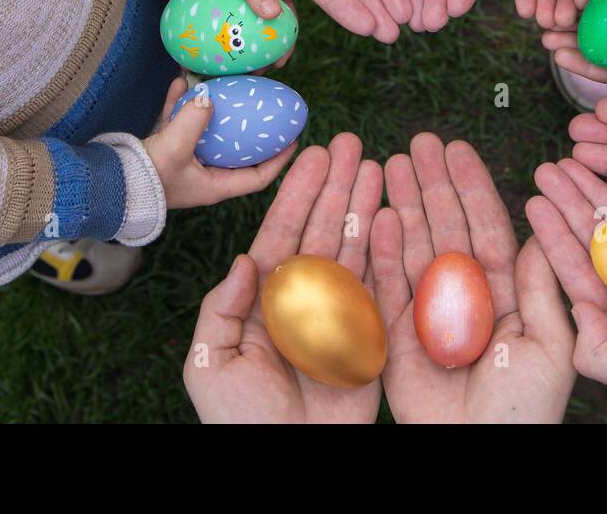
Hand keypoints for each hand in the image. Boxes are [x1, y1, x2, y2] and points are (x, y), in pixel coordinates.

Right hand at [145, 77, 295, 208]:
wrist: (107, 184)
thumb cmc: (147, 175)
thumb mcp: (175, 147)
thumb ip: (194, 120)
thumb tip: (208, 95)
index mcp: (216, 185)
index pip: (258, 176)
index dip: (279, 160)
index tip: (295, 138)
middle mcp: (203, 175)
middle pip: (236, 151)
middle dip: (249, 128)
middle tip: (262, 105)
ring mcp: (183, 162)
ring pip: (207, 133)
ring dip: (213, 110)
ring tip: (222, 86)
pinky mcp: (162, 150)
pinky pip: (178, 123)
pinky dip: (180, 105)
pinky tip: (180, 81)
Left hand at [155, 0, 292, 68]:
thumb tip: (275, 14)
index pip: (281, 19)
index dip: (283, 43)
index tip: (279, 63)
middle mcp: (247, 2)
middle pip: (258, 36)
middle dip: (257, 59)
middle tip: (251, 78)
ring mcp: (224, 11)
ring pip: (233, 42)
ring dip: (232, 62)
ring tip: (227, 80)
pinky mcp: (204, 15)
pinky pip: (207, 40)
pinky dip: (204, 55)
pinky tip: (198, 71)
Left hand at [183, 134, 384, 422]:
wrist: (292, 466)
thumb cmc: (241, 424)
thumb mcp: (211, 364)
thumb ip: (221, 309)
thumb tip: (244, 261)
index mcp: (265, 300)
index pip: (284, 233)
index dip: (298, 192)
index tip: (312, 152)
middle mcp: (305, 299)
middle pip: (324, 229)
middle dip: (337, 185)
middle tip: (352, 142)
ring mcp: (341, 315)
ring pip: (355, 246)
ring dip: (365, 204)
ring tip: (379, 162)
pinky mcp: (372, 336)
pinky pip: (383, 284)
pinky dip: (389, 248)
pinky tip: (395, 212)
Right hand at [369, 134, 574, 422]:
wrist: (476, 454)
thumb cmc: (524, 409)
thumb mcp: (549, 347)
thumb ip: (542, 287)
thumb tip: (540, 229)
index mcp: (506, 292)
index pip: (487, 227)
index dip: (472, 186)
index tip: (457, 148)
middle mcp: (464, 294)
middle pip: (446, 226)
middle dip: (432, 182)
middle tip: (418, 141)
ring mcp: (427, 310)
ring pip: (413, 245)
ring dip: (404, 202)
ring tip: (389, 161)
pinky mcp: (394, 333)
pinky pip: (385, 283)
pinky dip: (381, 250)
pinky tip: (380, 214)